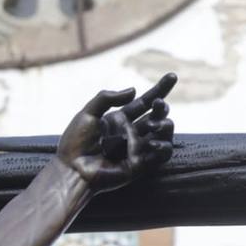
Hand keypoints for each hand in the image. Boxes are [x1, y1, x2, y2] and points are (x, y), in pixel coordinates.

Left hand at [57, 74, 176, 193]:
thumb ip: (107, 98)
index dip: (159, 89)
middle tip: (157, 104)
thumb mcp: (87, 114)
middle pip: (156, 115)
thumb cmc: (76, 142)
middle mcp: (131, 132)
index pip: (144, 102)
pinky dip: (163, 146)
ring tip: (154, 124)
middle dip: (161, 107)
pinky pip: (162, 154)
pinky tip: (153, 142)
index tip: (172, 76)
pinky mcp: (141, 164)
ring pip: (164, 132)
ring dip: (165, 125)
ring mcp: (137, 147)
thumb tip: (134, 91)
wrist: (73, 169)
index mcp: (119, 119)